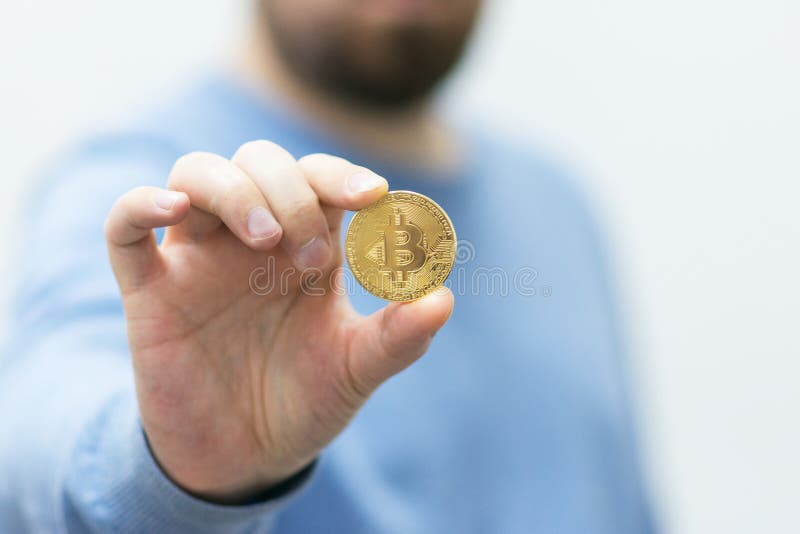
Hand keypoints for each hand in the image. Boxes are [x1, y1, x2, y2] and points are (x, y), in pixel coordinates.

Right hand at [104, 141, 453, 501]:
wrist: (245, 455)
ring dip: (235, 190)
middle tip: (312, 257)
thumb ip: (398, 337)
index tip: (375, 196)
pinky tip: (172, 208)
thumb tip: (442, 298)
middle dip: (293, 192)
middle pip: (261, 162)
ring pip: (198, 174)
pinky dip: (140, 205)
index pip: (320, 180)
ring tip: (265, 239)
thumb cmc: (304, 401)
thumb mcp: (355, 370)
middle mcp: (252, 240)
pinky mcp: (150, 290)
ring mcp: (197, 258)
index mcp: (307, 246)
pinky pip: (125, 227)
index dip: (343, 176)